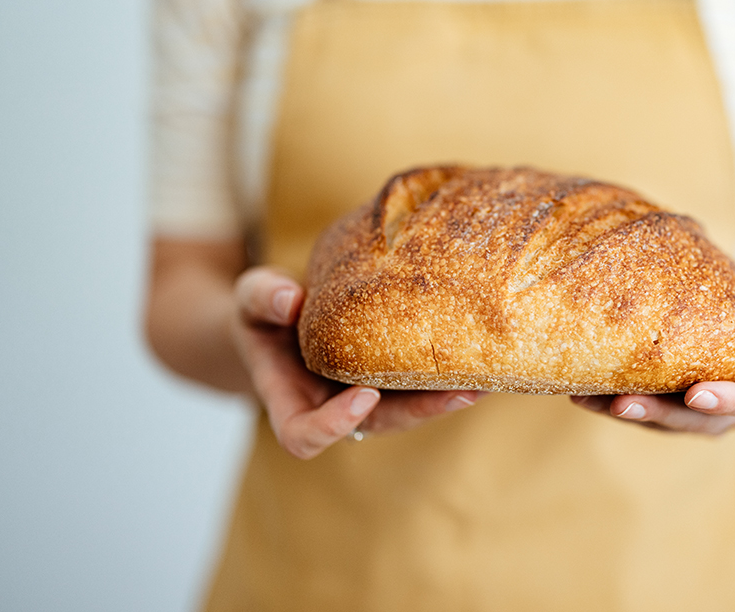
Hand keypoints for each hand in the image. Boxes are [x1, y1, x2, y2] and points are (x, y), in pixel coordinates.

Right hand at [231, 267, 485, 458]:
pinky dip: (446, 376)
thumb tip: (288, 299)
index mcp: (290, 399)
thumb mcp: (250, 300)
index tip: (364, 395)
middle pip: (378, 425)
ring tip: (484, 379)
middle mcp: (333, 406)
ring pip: (407, 409)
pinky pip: (418, 386)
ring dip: (444, 399)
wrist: (284, 316)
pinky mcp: (389, 380)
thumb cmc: (263, 314)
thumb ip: (261, 298)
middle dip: (420, 412)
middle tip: (459, 392)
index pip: (303, 435)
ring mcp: (365, 396)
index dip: (334, 426)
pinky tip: (478, 357)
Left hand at [569, 258, 734, 434]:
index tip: (696, 393)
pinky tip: (580, 391)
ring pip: (661, 422)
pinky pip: (640, 412)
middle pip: (695, 422)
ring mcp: (694, 412)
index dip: (727, 401)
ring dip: (623, 413)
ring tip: (587, 397)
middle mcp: (730, 407)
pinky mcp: (665, 406)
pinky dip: (609, 404)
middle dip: (658, 414)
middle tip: (623, 404)